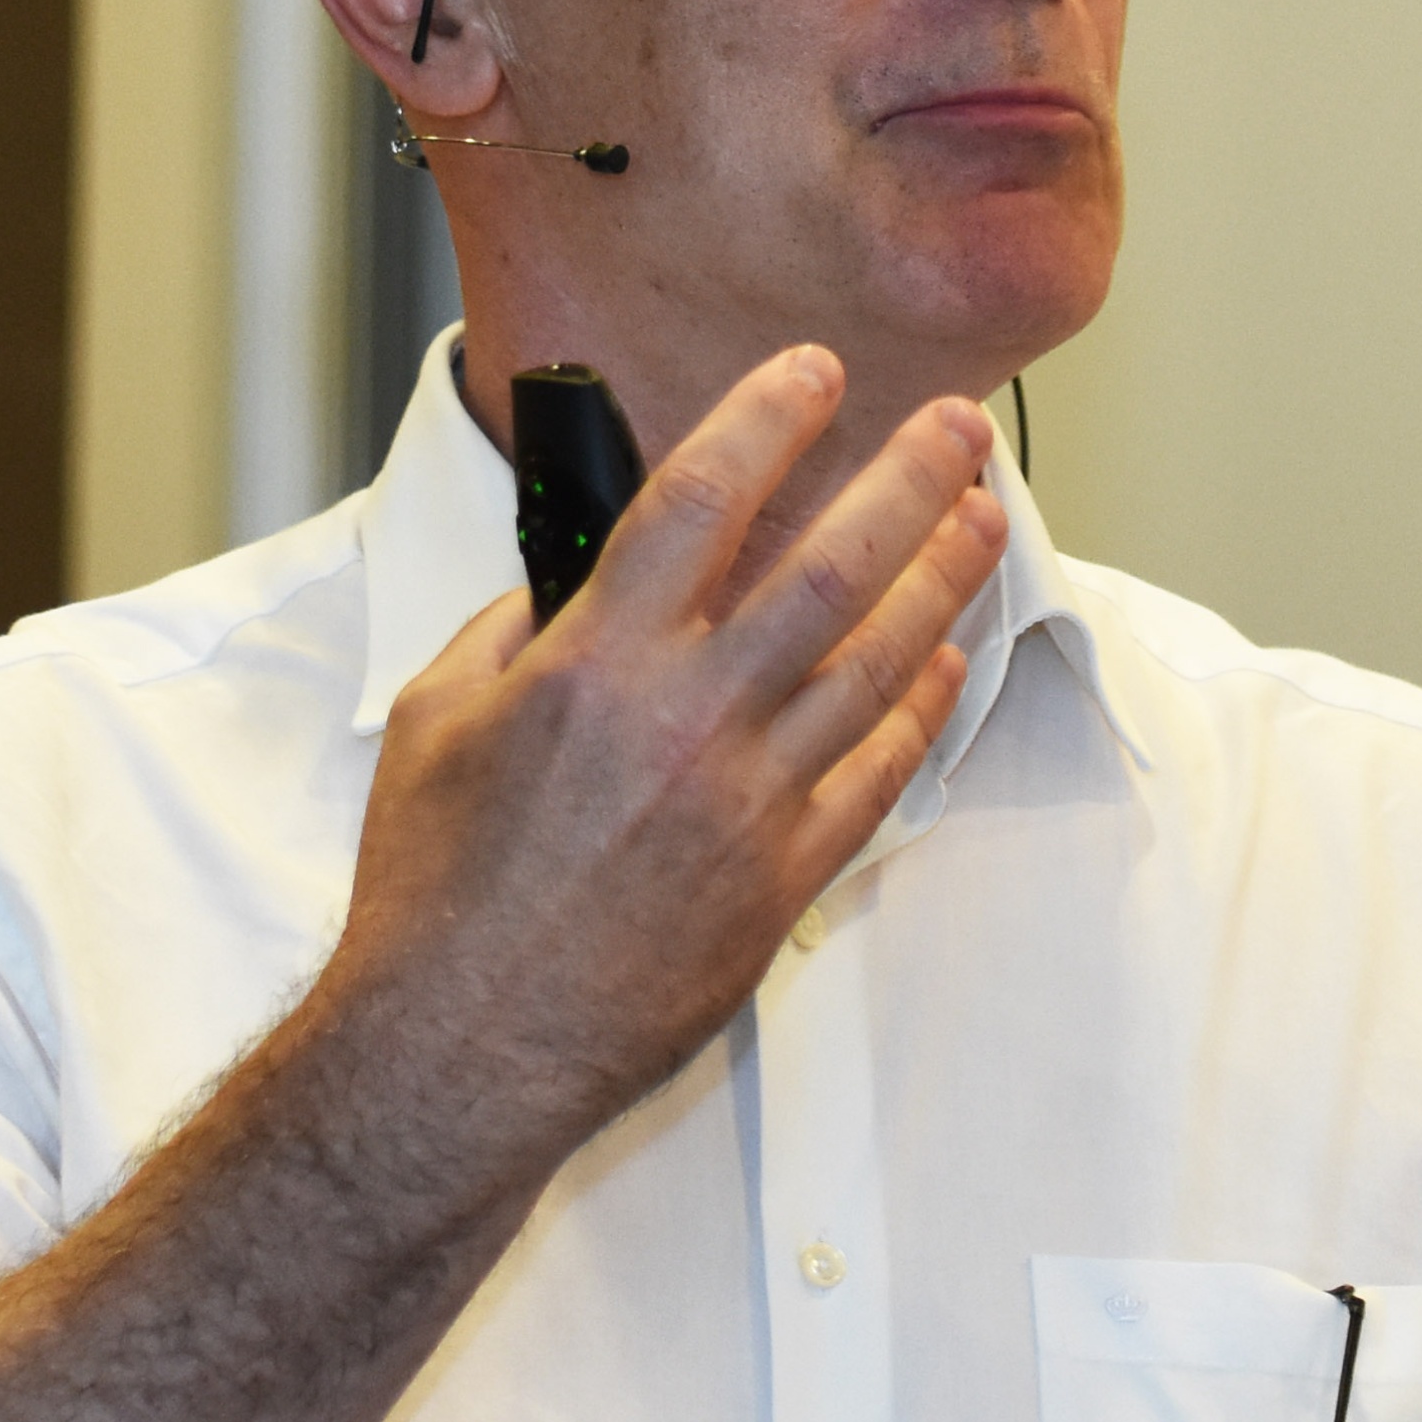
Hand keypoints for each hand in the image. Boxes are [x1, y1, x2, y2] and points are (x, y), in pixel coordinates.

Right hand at [326, 346, 1007, 1189]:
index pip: (703, 498)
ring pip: (877, 664)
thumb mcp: (435, 720)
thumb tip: (575, 581)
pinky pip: (875, 776)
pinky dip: (919, 711)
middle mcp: (686, 718)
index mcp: (593, 662)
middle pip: (828, 567)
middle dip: (905, 481)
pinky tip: (946, 662)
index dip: (767, 419)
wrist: (459, 1048)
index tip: (814, 373)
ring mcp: (746, 802)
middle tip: (957, 426)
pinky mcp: (780, 881)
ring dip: (942, 581)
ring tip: (987, 519)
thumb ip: (514, 629)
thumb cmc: (434, 893)